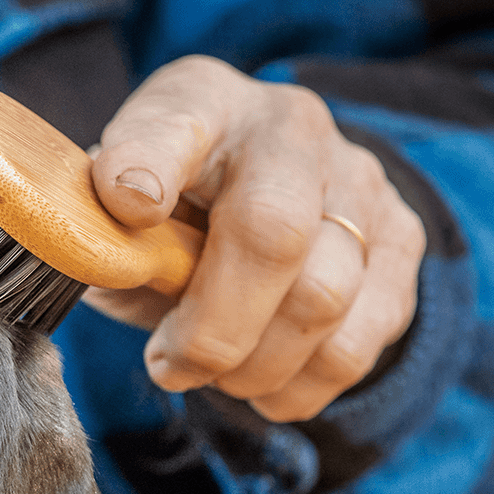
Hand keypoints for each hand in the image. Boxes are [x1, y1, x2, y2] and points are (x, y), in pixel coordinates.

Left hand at [85, 56, 425, 421]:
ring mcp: (357, 182)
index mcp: (198, 106)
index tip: (128, 205)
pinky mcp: (399, 244)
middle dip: (213, 331)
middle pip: (273, 234)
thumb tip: (94, 266)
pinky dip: (300, 387)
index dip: (148, 162)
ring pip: (324, 299)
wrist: (257, 216)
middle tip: (169, 367)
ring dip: (255, 367)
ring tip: (216, 377)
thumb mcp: (113, 224)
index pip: (172, 123)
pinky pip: (359, 341)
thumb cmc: (165, 225)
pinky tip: (261, 386)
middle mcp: (289, 129)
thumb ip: (99, 241)